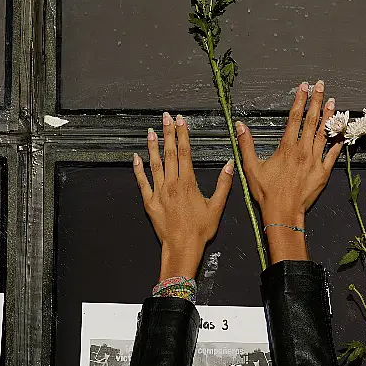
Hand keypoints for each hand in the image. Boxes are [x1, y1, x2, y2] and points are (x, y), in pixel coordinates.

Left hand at [133, 112, 233, 280]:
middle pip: (169, 153)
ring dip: (153, 147)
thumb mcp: (217, 207)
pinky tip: (136, 158)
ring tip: (151, 131)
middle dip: (168, 134)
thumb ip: (224, 184)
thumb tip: (230, 165)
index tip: (181, 121)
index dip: (183, 135)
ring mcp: (158, 192)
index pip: (185, 153)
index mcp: (187, 183)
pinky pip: (142, 182)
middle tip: (166, 118)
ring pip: (155, 164)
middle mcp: (171, 184)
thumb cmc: (200, 230)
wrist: (182, 247)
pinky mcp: (150, 202)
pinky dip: (138, 169)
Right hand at [237, 80, 342, 262]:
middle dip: (316, 100)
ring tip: (333, 101)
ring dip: (328, 116)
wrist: (283, 213)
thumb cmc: (267, 193)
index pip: (294, 118)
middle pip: (311, 120)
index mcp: (286, 148)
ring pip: (324, 133)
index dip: (299, 100)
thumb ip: (246, 145)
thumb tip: (239, 126)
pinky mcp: (323, 172)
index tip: (303, 87)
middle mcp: (303, 151)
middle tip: (321, 85)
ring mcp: (315, 161)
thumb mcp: (251, 167)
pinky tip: (341, 130)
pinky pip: (333, 153)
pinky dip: (337, 141)